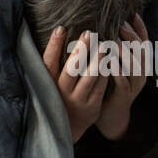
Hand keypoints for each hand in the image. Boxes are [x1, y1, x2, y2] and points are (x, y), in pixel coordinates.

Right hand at [42, 28, 105, 142]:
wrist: (67, 129)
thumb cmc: (57, 97)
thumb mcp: (50, 84)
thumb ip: (53, 66)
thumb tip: (58, 32)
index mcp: (47, 85)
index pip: (48, 63)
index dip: (54, 46)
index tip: (61, 28)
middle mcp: (61, 93)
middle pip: (71, 69)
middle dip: (80, 50)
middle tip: (88, 33)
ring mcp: (77, 101)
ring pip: (89, 78)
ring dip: (97, 60)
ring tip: (104, 45)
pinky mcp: (92, 107)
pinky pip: (100, 87)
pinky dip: (105, 73)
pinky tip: (110, 60)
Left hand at [96, 13, 150, 141]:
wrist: (112, 115)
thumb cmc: (112, 84)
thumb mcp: (118, 62)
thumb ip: (118, 45)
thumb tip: (116, 20)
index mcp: (141, 62)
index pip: (144, 41)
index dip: (139, 27)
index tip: (130, 14)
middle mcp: (142, 72)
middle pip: (141, 51)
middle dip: (131, 36)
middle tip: (119, 25)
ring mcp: (135, 84)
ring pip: (134, 65)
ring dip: (124, 52)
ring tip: (113, 40)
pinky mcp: (125, 95)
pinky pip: (123, 82)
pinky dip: (117, 71)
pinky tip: (108, 61)